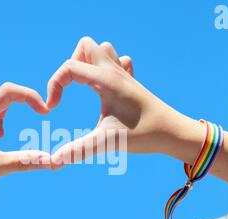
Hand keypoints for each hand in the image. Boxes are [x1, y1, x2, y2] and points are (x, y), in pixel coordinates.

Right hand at [47, 37, 187, 168]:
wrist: (174, 133)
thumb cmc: (144, 135)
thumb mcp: (107, 142)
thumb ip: (78, 151)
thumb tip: (53, 163)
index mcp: (106, 81)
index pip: (69, 67)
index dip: (54, 85)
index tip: (53, 109)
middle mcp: (115, 72)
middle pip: (85, 46)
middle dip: (70, 65)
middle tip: (71, 90)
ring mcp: (125, 75)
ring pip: (102, 49)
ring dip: (88, 63)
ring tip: (85, 87)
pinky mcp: (132, 83)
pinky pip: (118, 61)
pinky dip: (107, 68)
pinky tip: (106, 88)